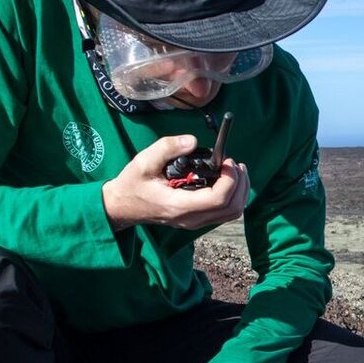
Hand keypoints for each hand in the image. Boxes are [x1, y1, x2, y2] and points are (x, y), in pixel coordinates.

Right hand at [101, 133, 249, 231]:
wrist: (123, 206)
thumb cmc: (133, 184)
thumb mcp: (144, 161)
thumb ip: (168, 148)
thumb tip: (193, 141)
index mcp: (180, 206)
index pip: (219, 199)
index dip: (230, 179)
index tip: (227, 160)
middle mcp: (191, 218)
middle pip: (232, 208)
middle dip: (240, 184)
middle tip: (235, 164)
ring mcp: (195, 222)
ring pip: (231, 213)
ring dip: (240, 191)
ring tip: (235, 170)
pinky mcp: (197, 220)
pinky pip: (224, 213)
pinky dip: (233, 196)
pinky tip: (227, 179)